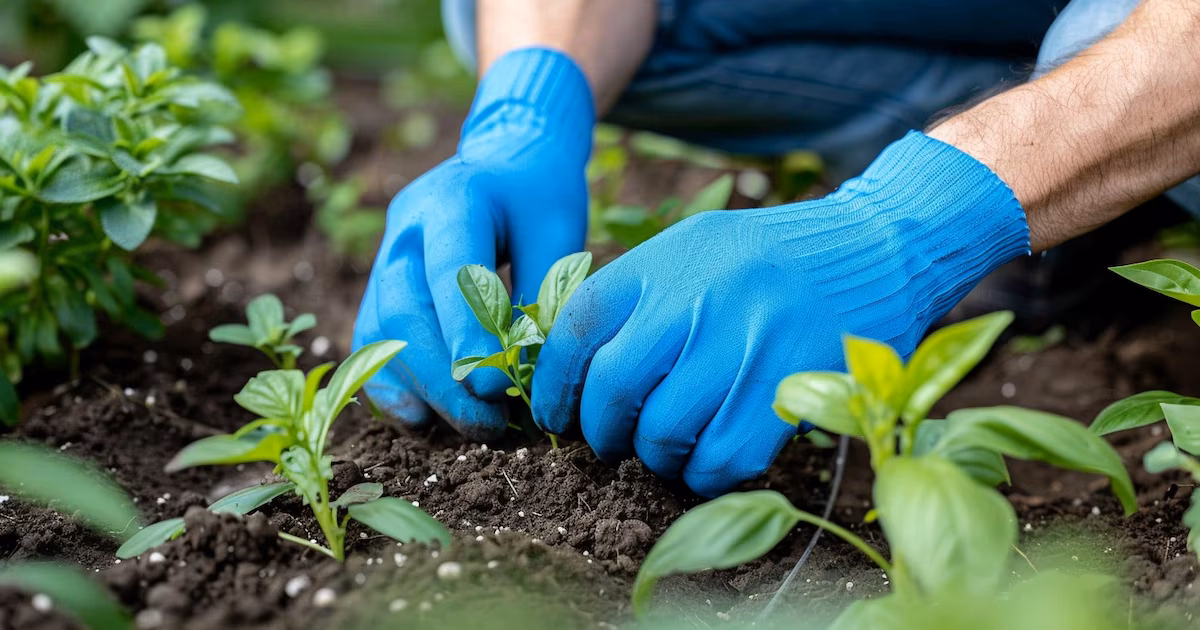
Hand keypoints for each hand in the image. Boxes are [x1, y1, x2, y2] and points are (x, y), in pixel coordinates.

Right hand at [354, 48, 593, 439]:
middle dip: (443, 377)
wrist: (505, 160)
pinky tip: (424, 419)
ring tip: (472, 426)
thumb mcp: (558, 231)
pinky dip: (393, 384)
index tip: (493, 388)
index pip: (450, 271)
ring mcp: (385, 257)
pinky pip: (372, 341)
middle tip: (489, 422)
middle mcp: (406, 228)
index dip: (465, 334)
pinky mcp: (380, 286)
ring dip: (421, 388)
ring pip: (381, 331)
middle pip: (403, 309)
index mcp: (454, 199)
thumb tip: (529, 374)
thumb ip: (543, 293)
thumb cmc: (538, 196)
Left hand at [531, 132, 1030, 495]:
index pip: (577, 327)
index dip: (552, 383)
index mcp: (664, 260)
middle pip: (615, 387)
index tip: (555, 415)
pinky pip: (727, 455)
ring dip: (657, 457)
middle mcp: (700, 296)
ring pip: (667, 430)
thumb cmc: (774, 256)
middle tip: (613, 443)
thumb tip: (571, 363)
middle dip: (602, 431)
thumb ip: (638, 294)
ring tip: (668, 450)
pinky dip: (707, 473)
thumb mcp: (696, 247)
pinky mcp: (795, 382)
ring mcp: (749, 340)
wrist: (880, 244)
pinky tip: (710, 461)